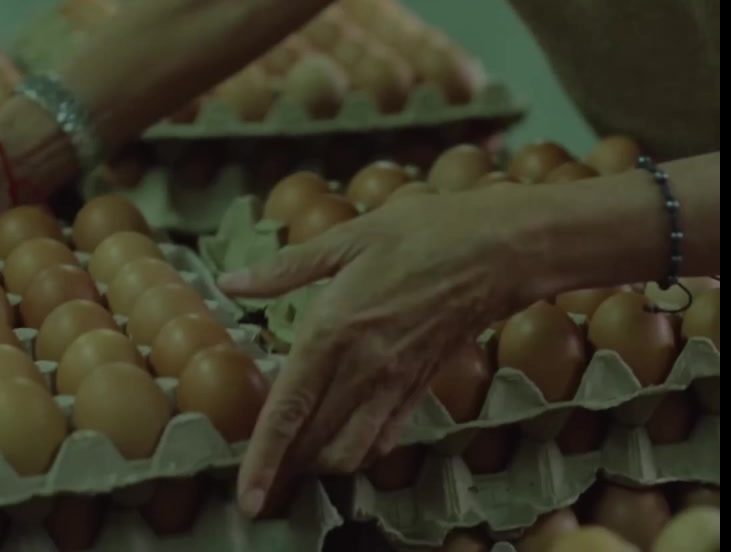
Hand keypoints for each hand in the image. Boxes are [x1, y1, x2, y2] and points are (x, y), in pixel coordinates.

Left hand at [217, 190, 542, 517]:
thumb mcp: (345, 239)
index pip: (289, 412)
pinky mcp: (421, 387)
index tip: (247, 496)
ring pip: (351, 452)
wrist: (499, 250)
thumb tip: (231, 281)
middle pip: (315, 444)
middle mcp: (363, 368)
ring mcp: (396, 384)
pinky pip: (386, 438)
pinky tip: (344, 440)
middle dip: (284, 468)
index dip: (263, 459)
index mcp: (333, 331)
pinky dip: (361, 450)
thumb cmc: (423, 233)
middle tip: (261, 472)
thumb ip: (284, 269)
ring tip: (296, 457)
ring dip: (321, 463)